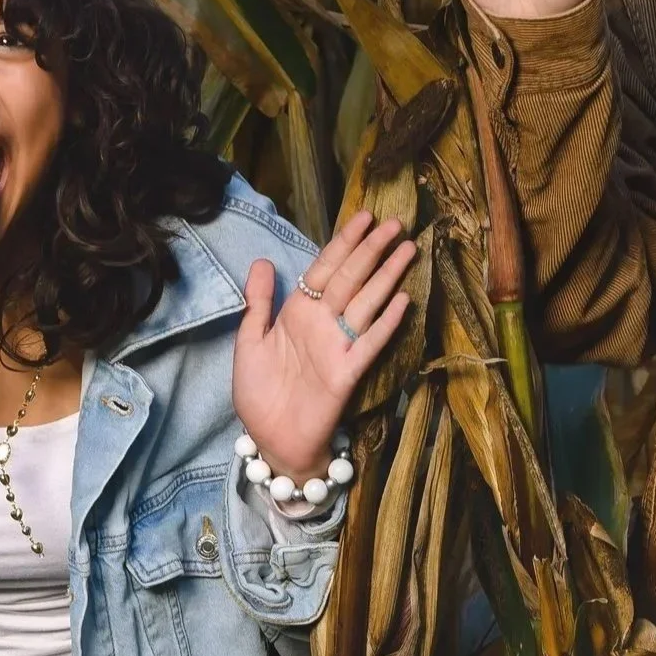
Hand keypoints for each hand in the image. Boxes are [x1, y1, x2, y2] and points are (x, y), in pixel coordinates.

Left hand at [233, 210, 416, 483]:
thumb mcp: (248, 341)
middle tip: (395, 223)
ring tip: (406, 249)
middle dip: (371, 250)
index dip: (343, 243)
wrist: (270, 438)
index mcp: (298, 313)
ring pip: (366, 303)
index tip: (363, 217)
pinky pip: (370, 343)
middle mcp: (322, 324)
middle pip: (351, 279)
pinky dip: (385, 323)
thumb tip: (263, 261)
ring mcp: (338, 346)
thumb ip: (257, 302)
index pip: (324, 269)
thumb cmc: (258, 393)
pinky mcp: (347, 372)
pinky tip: (403, 300)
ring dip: (386, 276)